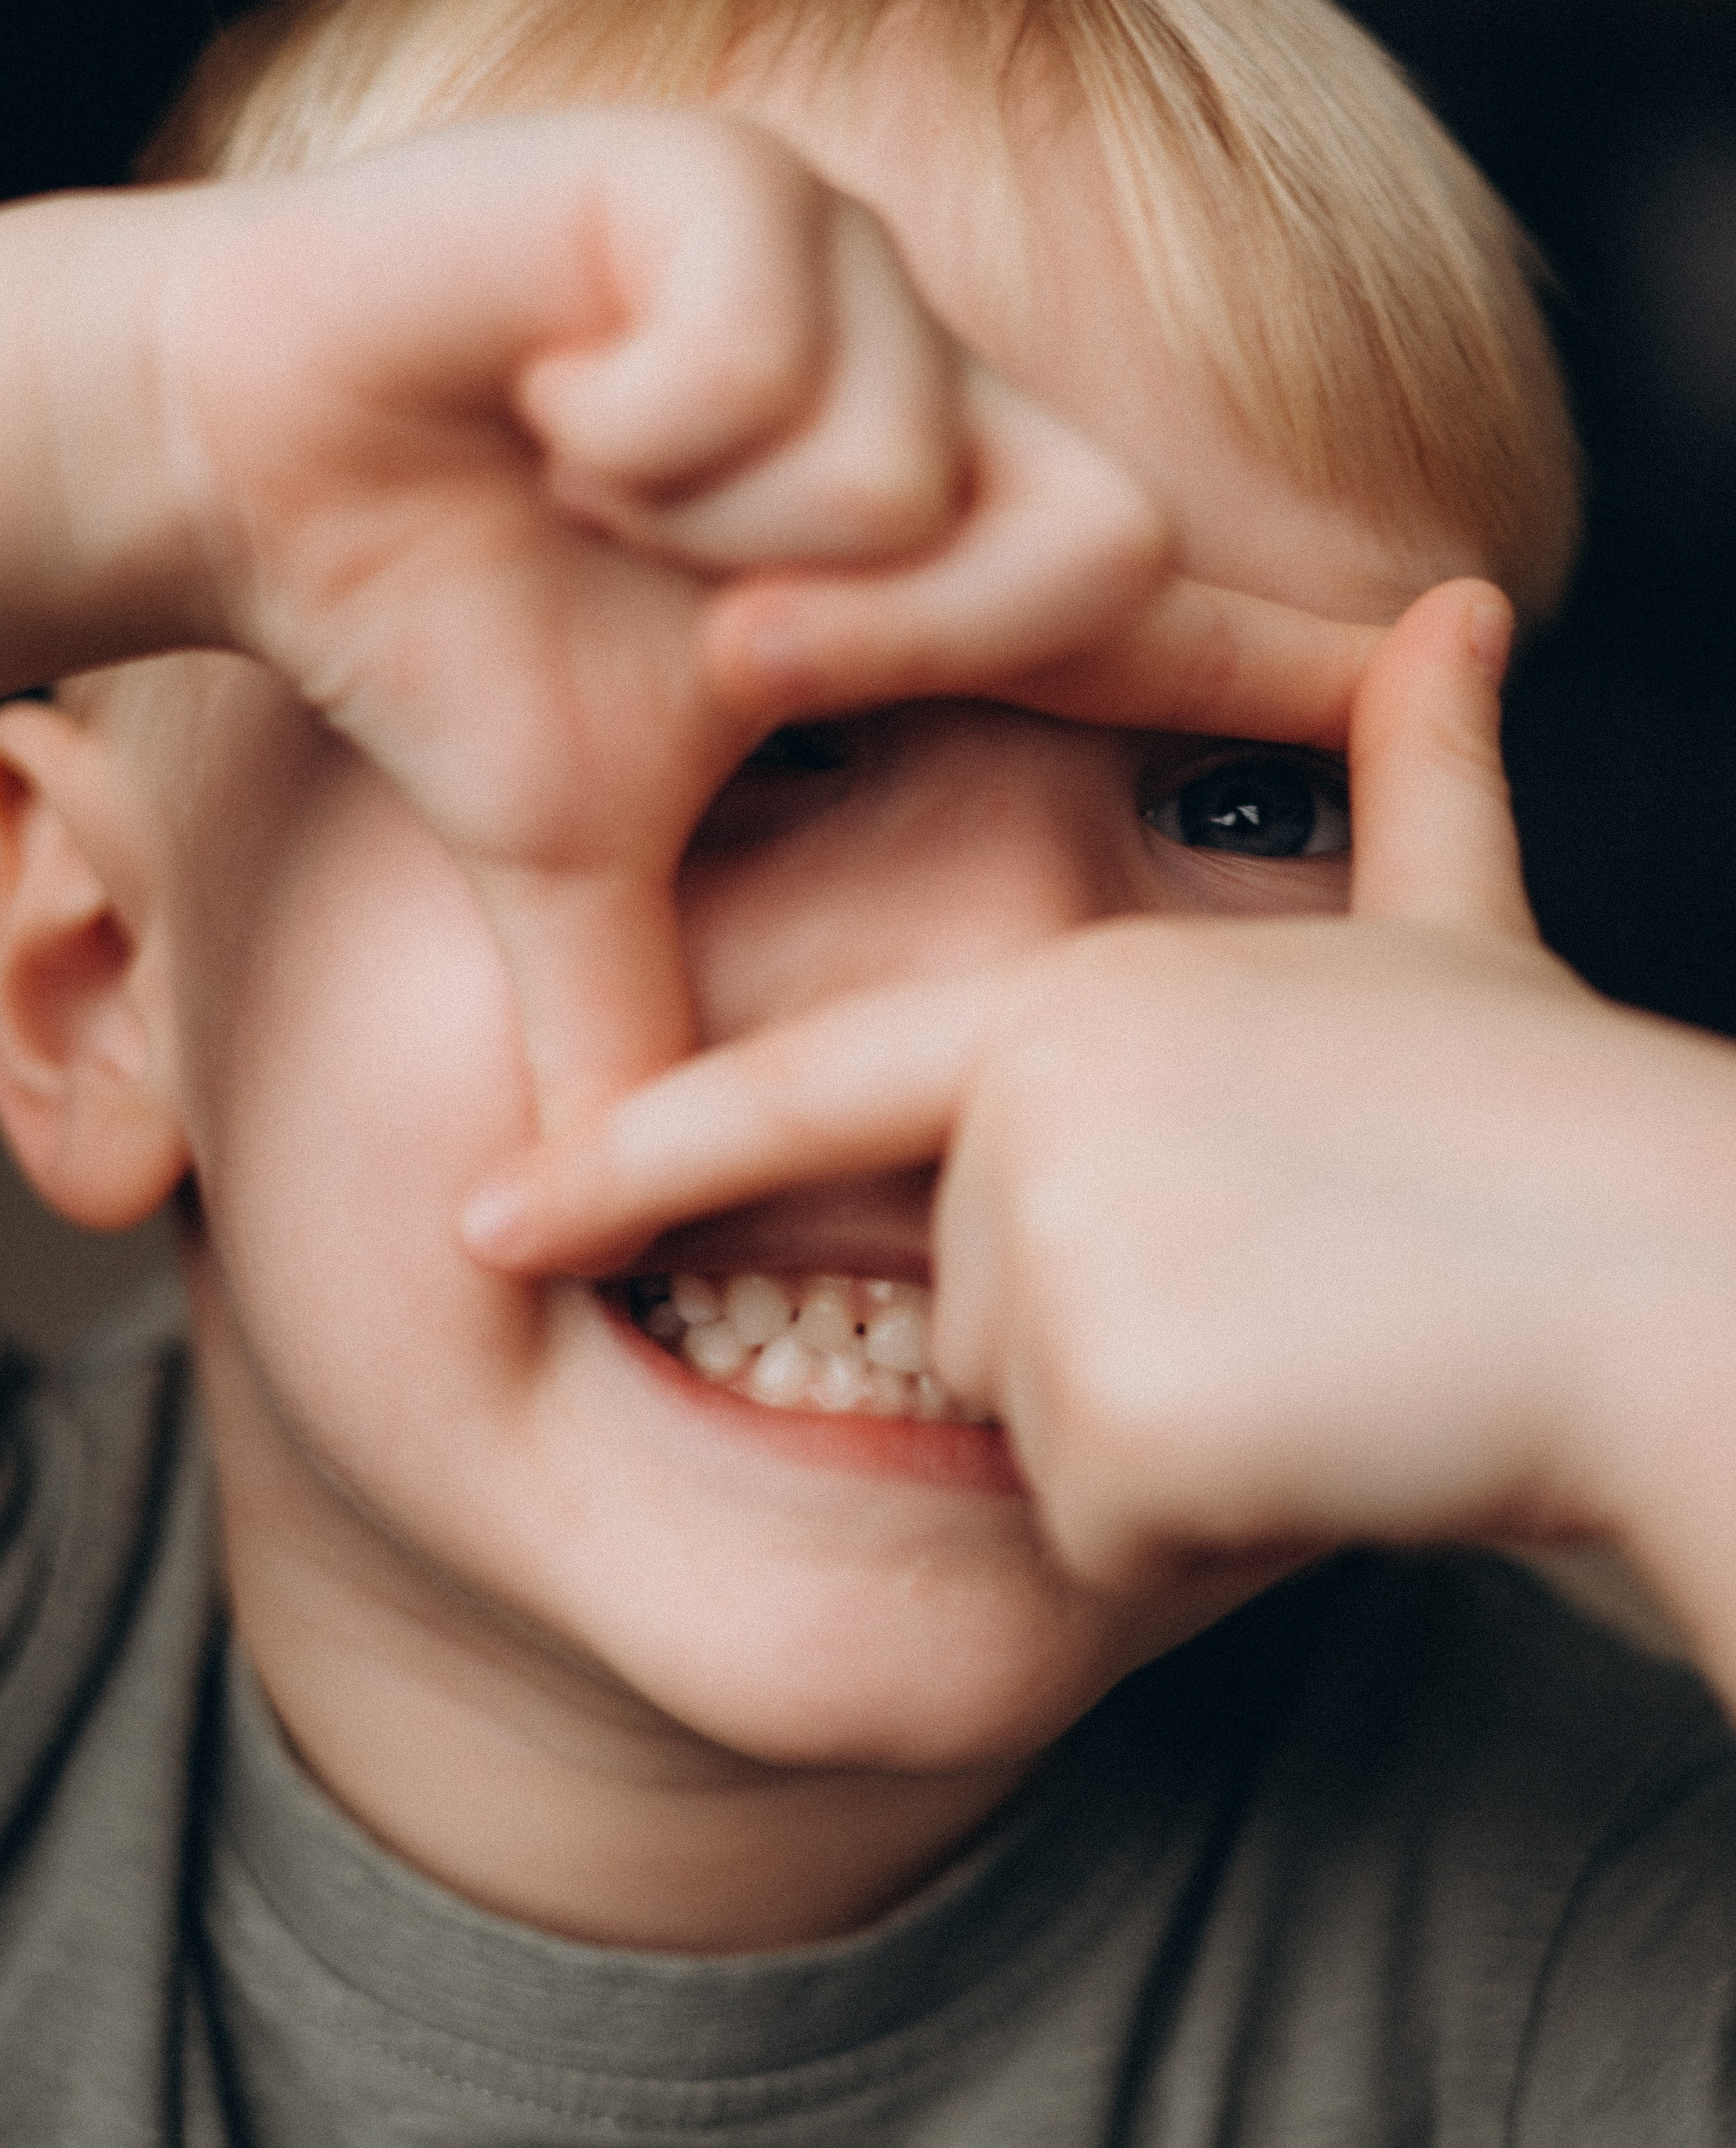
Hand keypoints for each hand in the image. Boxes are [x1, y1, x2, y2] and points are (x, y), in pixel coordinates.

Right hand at [7, 112, 1378, 1130]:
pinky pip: (764, 337)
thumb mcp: (577, 867)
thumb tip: (605, 1219)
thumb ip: (644, 1024)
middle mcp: (920, 403)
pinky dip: (637, 419)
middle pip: (1095, 544)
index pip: (1144, 617)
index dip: (1283, 650)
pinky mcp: (726, 180)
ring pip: (921, 449)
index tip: (1440, 655)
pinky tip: (550, 407)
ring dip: (736, 535)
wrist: (256, 463)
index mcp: (912, 556)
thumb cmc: (438, 638)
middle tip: (720, 655)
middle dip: (900, 635)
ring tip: (595, 504)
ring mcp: (842, 281)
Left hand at [467, 580, 1735, 1682]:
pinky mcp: (1106, 1422)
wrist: (1673, 1284)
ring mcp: (1061, 1256)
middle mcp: (1038, 1106)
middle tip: (1303, 1297)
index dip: (636, 1161)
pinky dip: (1202, 1524)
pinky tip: (1323, 1436)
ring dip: (1177, 1429)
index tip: (493, 1221)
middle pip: (976, 1305)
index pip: (808, 1088)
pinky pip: (1094, 1531)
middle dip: (1126, 1341)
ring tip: (1328, 1351)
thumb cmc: (1555, 1129)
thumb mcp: (1465, 949)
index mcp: (1078, 997)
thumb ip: (1416, 792)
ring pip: (1039, 1427)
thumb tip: (1465, 616)